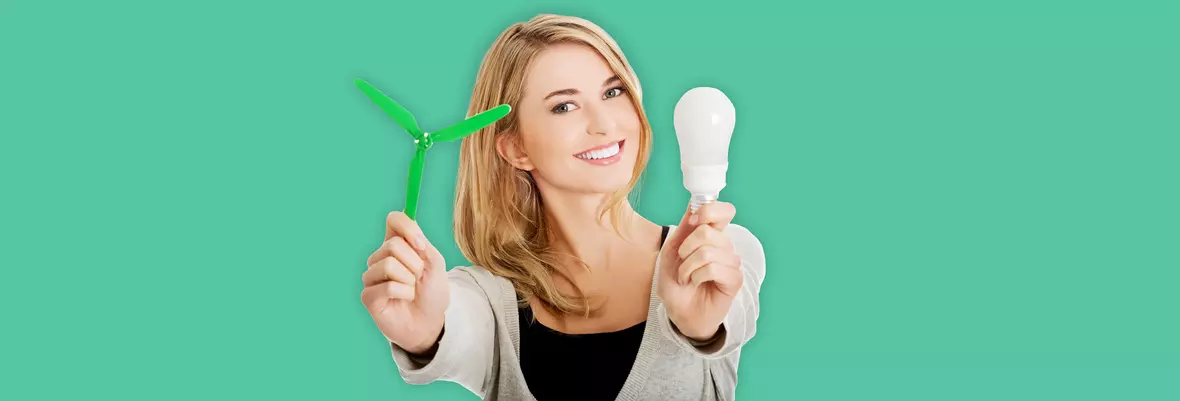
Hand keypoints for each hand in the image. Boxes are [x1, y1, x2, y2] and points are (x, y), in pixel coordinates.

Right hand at [360, 211, 449, 354]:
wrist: (430, 323)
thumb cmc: (432, 293)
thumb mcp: (436, 265)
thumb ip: (425, 246)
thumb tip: (413, 233)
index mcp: (397, 245)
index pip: (394, 220)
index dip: (407, 227)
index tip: (422, 245)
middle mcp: (380, 258)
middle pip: (393, 244)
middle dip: (415, 263)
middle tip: (419, 278)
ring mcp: (372, 276)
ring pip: (388, 265)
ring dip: (409, 280)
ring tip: (412, 290)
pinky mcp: (368, 296)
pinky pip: (387, 286)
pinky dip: (404, 293)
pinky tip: (404, 299)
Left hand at [656, 201, 742, 341]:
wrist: (680, 312)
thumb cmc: (676, 283)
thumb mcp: (671, 252)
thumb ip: (683, 228)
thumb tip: (694, 203)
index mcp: (711, 235)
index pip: (724, 210)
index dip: (708, 210)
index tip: (691, 221)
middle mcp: (724, 246)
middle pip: (707, 231)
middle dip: (685, 249)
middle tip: (682, 263)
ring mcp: (731, 262)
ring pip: (707, 252)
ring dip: (688, 267)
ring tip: (686, 277)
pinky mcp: (734, 279)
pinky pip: (714, 269)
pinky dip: (697, 277)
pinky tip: (696, 283)